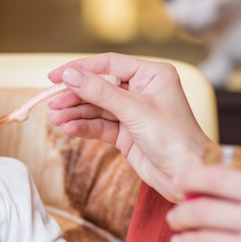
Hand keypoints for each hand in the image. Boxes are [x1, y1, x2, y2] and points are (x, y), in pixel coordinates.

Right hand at [48, 53, 210, 198]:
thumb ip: (99, 92)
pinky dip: (84, 127)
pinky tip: (68, 128)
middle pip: (99, 87)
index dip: (80, 69)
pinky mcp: (126, 134)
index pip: (109, 65)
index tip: (55, 76)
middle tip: (52, 103)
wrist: (188, 176)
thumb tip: (69, 75)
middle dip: (75, 95)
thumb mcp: (134, 110)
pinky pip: (100, 126)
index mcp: (152, 75)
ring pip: (97, 108)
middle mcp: (142, 91)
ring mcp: (133, 113)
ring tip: (55, 118)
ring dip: (75, 113)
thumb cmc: (174, 138)